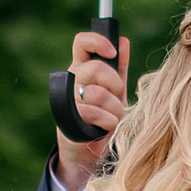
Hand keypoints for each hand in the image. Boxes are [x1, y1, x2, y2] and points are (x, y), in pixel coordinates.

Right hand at [55, 29, 128, 190]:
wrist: (91, 149)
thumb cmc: (104, 115)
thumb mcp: (115, 89)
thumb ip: (119, 66)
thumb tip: (123, 41)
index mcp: (82, 68)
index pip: (82, 42)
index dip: (97, 42)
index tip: (112, 52)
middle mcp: (71, 80)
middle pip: (95, 68)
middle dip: (114, 84)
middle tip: (117, 98)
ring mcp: (67, 100)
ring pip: (97, 93)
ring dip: (114, 108)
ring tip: (115, 116)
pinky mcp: (67, 120)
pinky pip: (93, 113)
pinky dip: (107, 121)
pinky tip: (107, 127)